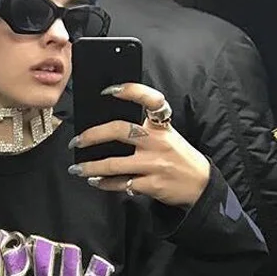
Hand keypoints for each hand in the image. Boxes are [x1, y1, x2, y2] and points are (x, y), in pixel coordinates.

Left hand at [68, 83, 210, 206]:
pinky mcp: (151, 185)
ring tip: (77, 168)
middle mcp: (157, 142)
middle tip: (76, 142)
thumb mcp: (168, 136)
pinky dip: (104, 184)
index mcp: (162, 126)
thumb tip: (108, 130)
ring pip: (114, 164)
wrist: (200, 184)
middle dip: (92, 136)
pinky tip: (95, 181)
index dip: (130, 90)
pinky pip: (121, 183)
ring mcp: (154, 164)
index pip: (149, 100)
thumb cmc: (179, 157)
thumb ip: (145, 130)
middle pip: (120, 131)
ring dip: (90, 167)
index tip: (108, 91)